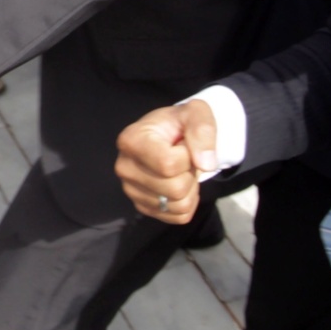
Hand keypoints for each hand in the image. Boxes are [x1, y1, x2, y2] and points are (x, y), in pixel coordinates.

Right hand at [113, 101, 216, 222]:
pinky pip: (177, 217)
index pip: (169, 165)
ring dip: (191, 189)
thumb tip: (206, 164)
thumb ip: (203, 130)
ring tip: (182, 170)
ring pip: (177, 205)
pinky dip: (188, 203)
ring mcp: (131, 190)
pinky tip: (180, 183)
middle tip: (184, 159)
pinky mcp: (142, 206)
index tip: (182, 144)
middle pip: (175, 189)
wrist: (170, 135)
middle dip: (190, 174)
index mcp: (131, 141)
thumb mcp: (195, 113)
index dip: (187, 156)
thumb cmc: (179, 123)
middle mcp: (124, 168)